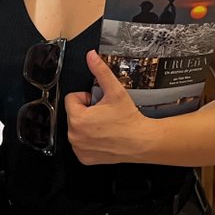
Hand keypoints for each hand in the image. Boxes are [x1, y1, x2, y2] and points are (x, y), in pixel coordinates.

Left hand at [64, 51, 155, 165]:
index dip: (87, 98)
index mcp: (77, 118)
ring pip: (77, 128)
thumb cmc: (128, 119)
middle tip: (104, 114)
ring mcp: (79, 148)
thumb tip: (91, 56)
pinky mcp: (84, 158)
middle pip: (73, 114)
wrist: (142, 142)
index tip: (100, 103)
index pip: (72, 99)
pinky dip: (89, 140)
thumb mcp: (115, 91)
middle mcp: (74, 135)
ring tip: (105, 125)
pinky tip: (104, 137)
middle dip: (87, 111)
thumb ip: (100, 71)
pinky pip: (80, 144)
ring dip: (87, 125)